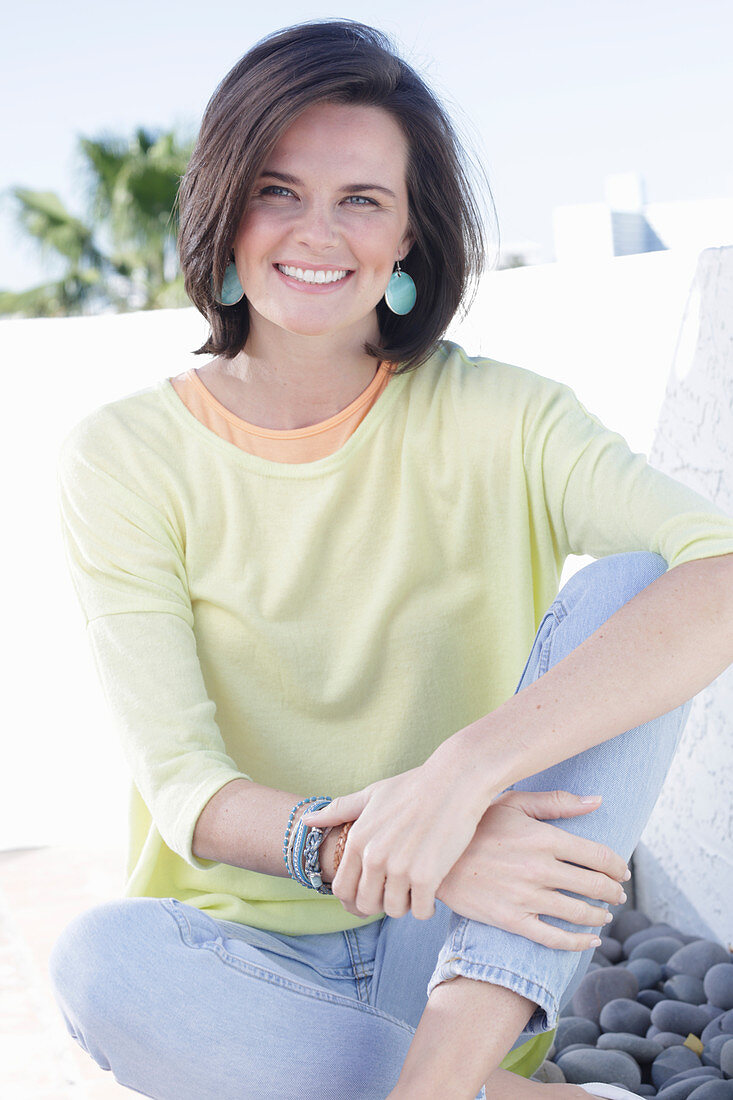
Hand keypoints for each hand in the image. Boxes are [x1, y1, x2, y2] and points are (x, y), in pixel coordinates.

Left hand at [300, 759, 487, 920]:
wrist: (455, 780)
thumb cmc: (414, 786)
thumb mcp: (372, 794)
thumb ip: (339, 811)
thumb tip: (305, 821)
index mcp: (359, 839)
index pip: (342, 890)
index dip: (356, 898)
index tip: (374, 893)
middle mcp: (374, 856)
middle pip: (366, 905)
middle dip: (381, 904)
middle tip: (398, 892)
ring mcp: (400, 867)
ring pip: (394, 910)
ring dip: (405, 906)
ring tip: (416, 890)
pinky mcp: (427, 875)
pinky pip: (420, 911)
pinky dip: (426, 908)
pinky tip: (433, 892)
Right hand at [435, 789, 629, 949]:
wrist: (434, 857)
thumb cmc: (475, 824)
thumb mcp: (512, 803)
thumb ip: (557, 802)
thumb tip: (598, 801)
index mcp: (543, 837)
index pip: (597, 855)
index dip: (617, 865)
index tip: (622, 871)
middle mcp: (539, 868)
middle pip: (593, 885)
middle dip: (613, 891)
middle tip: (618, 893)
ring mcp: (525, 897)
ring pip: (578, 912)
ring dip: (599, 915)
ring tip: (604, 914)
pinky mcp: (511, 920)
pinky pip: (554, 939)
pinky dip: (578, 943)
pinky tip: (590, 941)